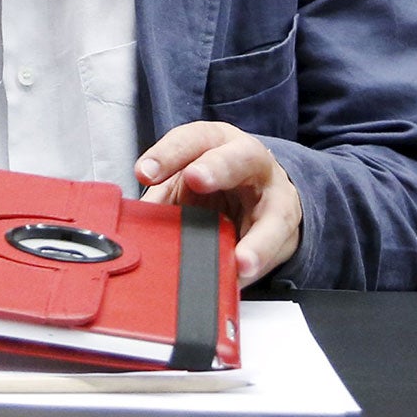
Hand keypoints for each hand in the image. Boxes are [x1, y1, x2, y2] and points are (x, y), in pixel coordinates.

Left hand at [136, 122, 301, 285]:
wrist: (263, 192)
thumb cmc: (215, 183)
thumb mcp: (185, 182)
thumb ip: (162, 199)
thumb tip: (130, 226)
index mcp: (216, 141)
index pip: (192, 139)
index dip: (168, 154)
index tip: (144, 173)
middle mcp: (250, 161)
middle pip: (240, 157)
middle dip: (217, 167)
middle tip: (195, 178)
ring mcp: (275, 195)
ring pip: (274, 212)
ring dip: (257, 240)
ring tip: (240, 261)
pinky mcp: (286, 229)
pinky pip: (276, 249)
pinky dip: (260, 266)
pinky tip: (242, 278)